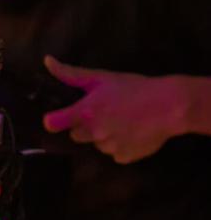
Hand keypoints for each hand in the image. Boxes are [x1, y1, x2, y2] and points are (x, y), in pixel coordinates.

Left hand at [42, 56, 201, 163]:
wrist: (171, 106)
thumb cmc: (134, 88)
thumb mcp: (102, 77)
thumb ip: (71, 73)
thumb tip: (47, 62)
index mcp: (84, 114)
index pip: (52, 124)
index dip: (55, 120)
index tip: (60, 117)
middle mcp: (92, 133)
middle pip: (77, 134)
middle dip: (86, 126)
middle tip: (105, 113)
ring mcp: (108, 147)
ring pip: (97, 144)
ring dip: (105, 136)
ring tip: (123, 121)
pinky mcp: (123, 157)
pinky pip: (115, 153)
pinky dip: (121, 145)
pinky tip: (133, 132)